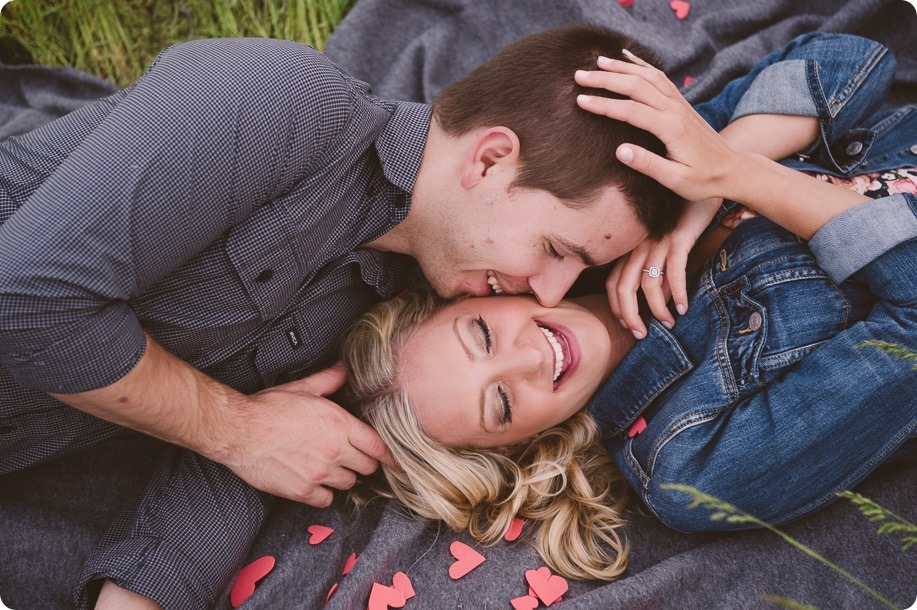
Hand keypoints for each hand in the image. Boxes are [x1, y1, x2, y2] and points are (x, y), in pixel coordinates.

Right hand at [225, 363, 394, 506]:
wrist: (239, 431)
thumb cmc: (267, 409)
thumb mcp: (302, 388)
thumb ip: (329, 380)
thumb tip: (344, 369)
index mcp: (339, 425)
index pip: (378, 445)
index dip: (390, 455)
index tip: (397, 461)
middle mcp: (334, 451)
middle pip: (367, 467)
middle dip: (363, 462)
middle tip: (353, 457)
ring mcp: (319, 473)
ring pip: (348, 483)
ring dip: (343, 476)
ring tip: (330, 467)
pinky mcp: (302, 491)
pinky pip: (326, 500)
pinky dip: (324, 494)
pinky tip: (316, 482)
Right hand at [574, 51, 745, 202]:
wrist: (733, 170)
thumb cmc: (703, 180)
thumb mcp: (676, 180)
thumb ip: (648, 164)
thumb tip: (620, 151)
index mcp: (671, 128)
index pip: (630, 111)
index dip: (603, 105)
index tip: (580, 100)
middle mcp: (675, 109)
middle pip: (636, 86)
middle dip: (605, 79)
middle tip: (579, 75)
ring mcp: (679, 103)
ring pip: (647, 76)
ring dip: (621, 67)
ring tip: (597, 62)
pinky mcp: (681, 103)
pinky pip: (659, 77)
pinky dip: (641, 65)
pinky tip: (627, 58)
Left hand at [607, 198, 719, 337]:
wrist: (699, 185)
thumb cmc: (682, 219)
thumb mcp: (664, 246)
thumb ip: (659, 272)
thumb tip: (661, 301)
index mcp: (632, 248)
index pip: (613, 283)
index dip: (617, 307)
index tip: (628, 325)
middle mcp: (639, 246)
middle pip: (623, 288)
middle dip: (629, 316)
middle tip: (641, 334)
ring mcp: (657, 242)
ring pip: (647, 284)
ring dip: (657, 309)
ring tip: (668, 324)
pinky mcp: (677, 238)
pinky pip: (673, 270)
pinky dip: (677, 292)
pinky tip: (683, 307)